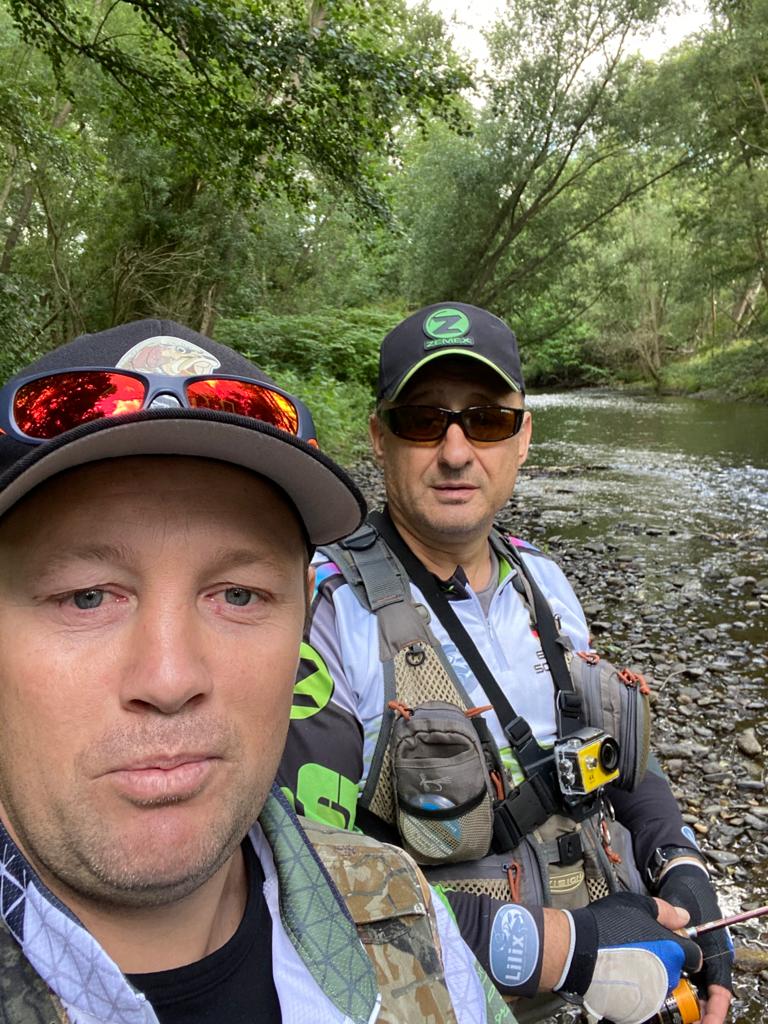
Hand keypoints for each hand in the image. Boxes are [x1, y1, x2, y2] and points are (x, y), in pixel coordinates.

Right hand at [556, 892, 702, 1023]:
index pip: (694, 954)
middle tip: (642, 945)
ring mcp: (652, 992)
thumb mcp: (638, 904)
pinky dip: (636, 985)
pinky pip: (643, 994)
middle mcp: (667, 974)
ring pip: (659, 982)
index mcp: (673, 950)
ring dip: (650, 972)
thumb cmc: (605, 926)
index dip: (682, 945)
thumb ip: (665, 912)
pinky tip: (620, 970)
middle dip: (663, 958)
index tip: (669, 939)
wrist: (578, 949)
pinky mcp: (636, 1005)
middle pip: (675, 968)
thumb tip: (682, 916)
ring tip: (627, 957)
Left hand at [656, 863, 732, 1023]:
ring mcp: (693, 960)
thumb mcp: (683, 904)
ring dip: (682, 1006)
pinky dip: (670, 993)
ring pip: (690, 992)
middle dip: (696, 1014)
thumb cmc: (687, 891)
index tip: (707, 1023)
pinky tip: (657, 1001)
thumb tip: (681, 927)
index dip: (714, 1008)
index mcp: (715, 950)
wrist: (680, 877)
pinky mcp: (679, 958)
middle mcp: (707, 959)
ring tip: (669, 1018)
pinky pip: (678, 981)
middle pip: (704, 996)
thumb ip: (678, 919)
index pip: (719, 987)